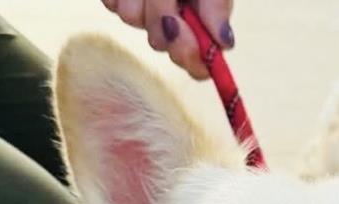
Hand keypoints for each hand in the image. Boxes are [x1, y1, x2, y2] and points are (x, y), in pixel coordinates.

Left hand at [100, 0, 234, 79]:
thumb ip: (217, 5)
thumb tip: (226, 42)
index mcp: (197, 24)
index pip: (197, 64)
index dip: (191, 56)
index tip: (187, 35)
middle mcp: (169, 24)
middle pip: (162, 43)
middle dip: (162, 15)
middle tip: (170, 0)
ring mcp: (140, 14)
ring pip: (132, 19)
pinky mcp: (115, 0)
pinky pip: (113, 3)